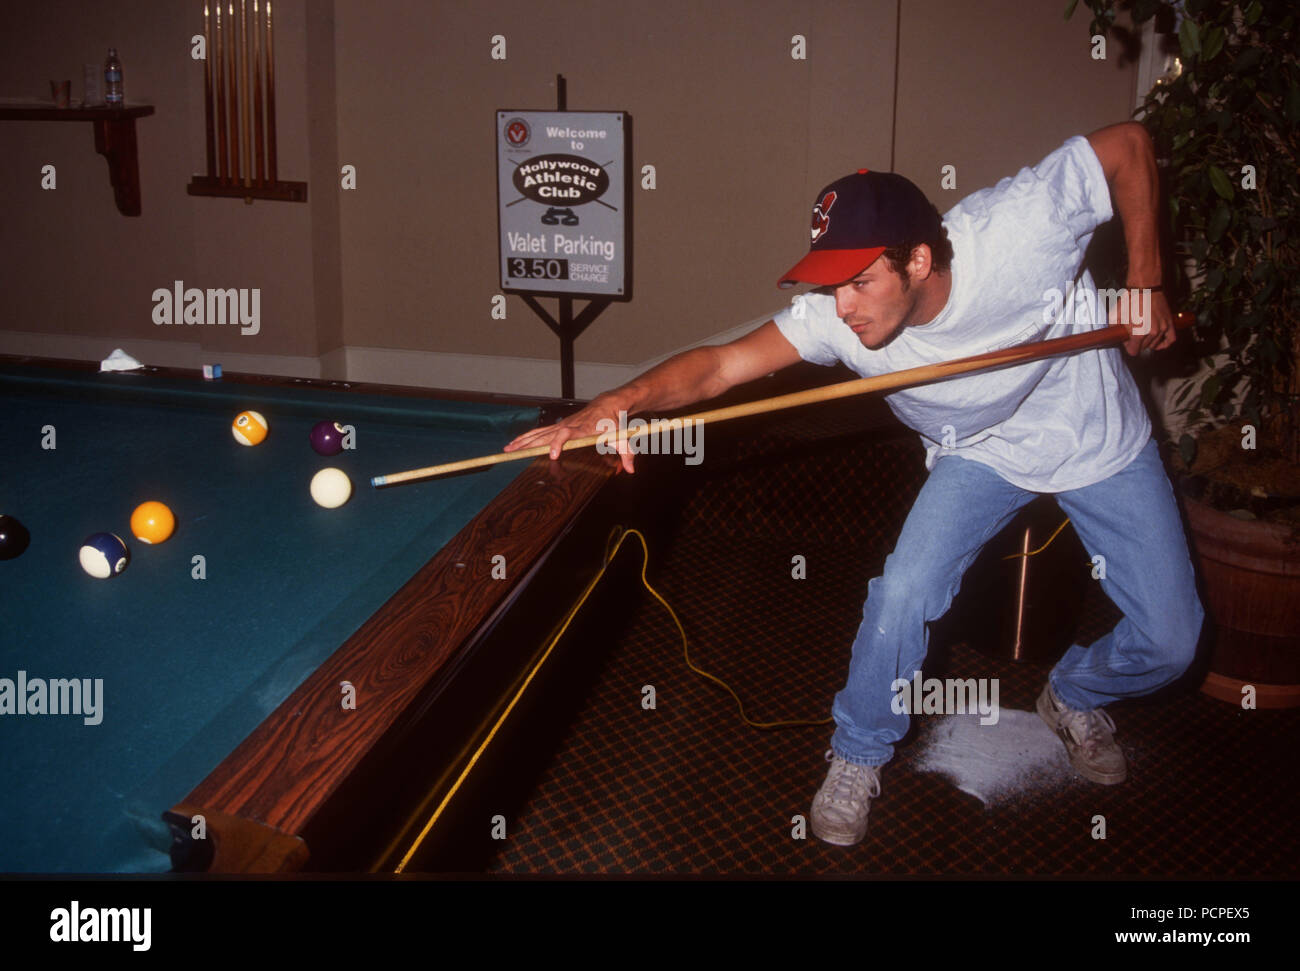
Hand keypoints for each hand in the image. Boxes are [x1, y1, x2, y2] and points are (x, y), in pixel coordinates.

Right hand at [503, 394, 636, 473]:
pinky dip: (527, 437)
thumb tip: (631, 470)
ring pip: (539, 432)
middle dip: (529, 444)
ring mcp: (563, 425)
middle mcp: (569, 425)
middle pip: (546, 434)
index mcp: (582, 428)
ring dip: (523, 441)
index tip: (552, 454)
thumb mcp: (623, 437)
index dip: (558, 443)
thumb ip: (626, 453)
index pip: (566, 434)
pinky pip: (541, 431)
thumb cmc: (614, 421)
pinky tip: (516, 443)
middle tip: (514, 453)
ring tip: (507, 449)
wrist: (610, 404)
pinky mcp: (560, 426)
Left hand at [1116, 287, 1175, 355]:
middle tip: (1133, 332)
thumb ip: (1115, 331)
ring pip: (1154, 344)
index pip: (1133, 351)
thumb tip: (1116, 338)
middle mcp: (1153, 333)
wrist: (1145, 287)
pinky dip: (1164, 343)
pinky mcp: (1170, 323)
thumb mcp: (1115, 316)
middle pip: (1143, 348)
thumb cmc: (1129, 300)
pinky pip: (1171, 339)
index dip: (1127, 346)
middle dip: (1136, 342)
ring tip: (1142, 330)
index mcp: (1139, 333)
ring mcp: (1163, 328)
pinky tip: (1157, 343)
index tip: (1126, 339)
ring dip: (1148, 340)